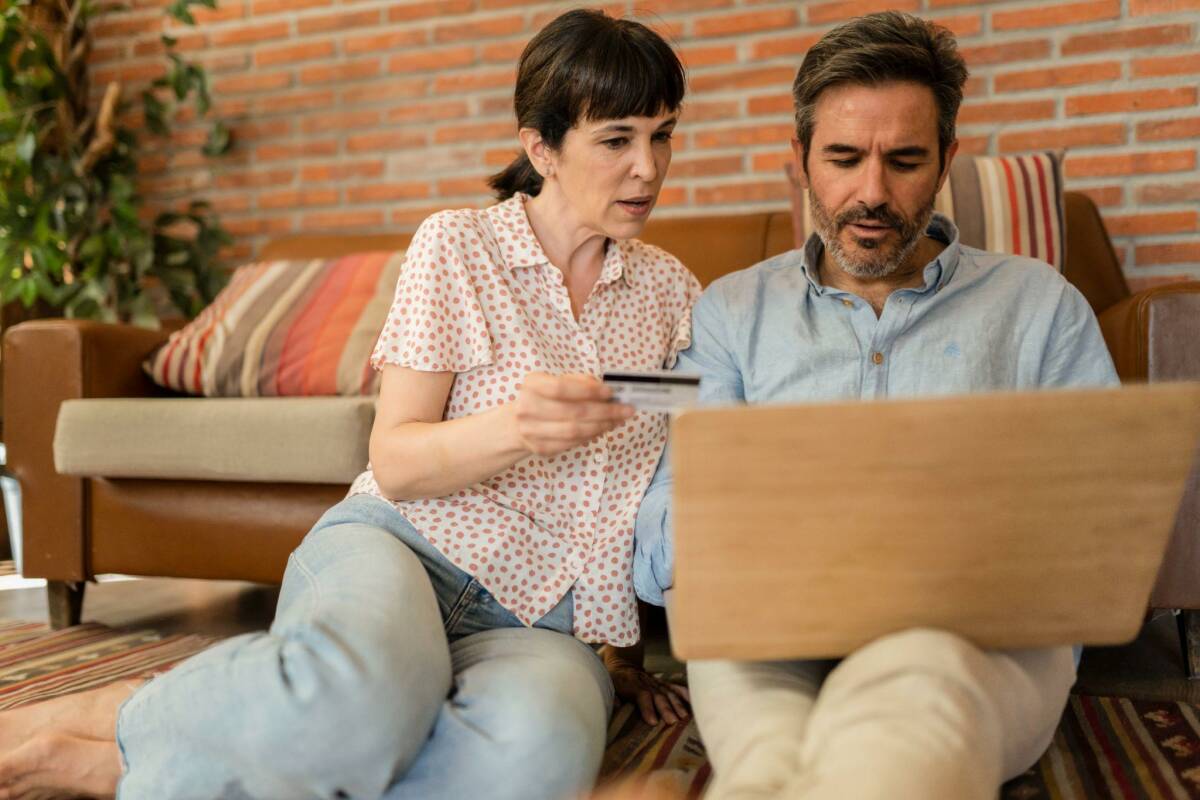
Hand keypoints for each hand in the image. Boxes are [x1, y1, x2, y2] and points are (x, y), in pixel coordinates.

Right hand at [509, 372, 634, 458]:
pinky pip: (572, 443)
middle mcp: (527, 407)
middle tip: (626, 410)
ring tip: (618, 420)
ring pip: (574, 431)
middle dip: (604, 411)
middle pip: (572, 412)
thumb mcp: (558, 381)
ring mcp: (531, 431)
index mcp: (532, 384)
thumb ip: (581, 383)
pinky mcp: (540, 448)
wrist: (518, 423)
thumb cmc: (546, 398)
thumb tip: (608, 392)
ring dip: (602, 426)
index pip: (561, 388)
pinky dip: (592, 436)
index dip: (588, 391)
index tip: (611, 392)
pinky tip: (603, 429)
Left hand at [607, 659, 690, 725]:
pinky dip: (683, 693)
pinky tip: (692, 701)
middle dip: (666, 708)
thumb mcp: (608, 686)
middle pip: (658, 695)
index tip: (653, 721)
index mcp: (631, 684)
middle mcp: (646, 682)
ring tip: (684, 716)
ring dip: (677, 704)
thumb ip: (612, 696)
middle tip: (673, 721)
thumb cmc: (614, 680)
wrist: (623, 663)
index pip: (642, 695)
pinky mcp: (662, 683)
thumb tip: (614, 706)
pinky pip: (674, 687)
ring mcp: (656, 682)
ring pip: (668, 692)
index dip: (647, 707)